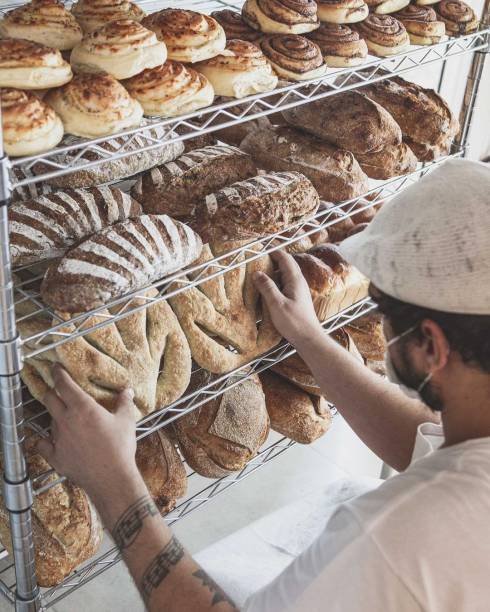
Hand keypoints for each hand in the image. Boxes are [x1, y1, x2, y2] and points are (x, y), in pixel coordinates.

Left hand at [37, 365, 138, 500]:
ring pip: (50, 420)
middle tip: (58, 389)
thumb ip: (124, 403)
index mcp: (83, 408)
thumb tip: (128, 391)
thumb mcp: (127, 421)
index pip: (63, 384)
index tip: (56, 368)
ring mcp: (58, 438)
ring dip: (56, 416)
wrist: (111, 478)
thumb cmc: (120, 447)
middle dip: (52, 391)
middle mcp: (66, 420)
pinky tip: (52, 441)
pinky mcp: (55, 456)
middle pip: (49, 399)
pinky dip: (46, 440)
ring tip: (66, 417)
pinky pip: (44, 444)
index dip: (58, 374)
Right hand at [254, 250, 322, 346]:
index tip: (261, 250)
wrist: (309, 338)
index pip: (285, 258)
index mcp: (295, 280)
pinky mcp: (297, 298)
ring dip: (274, 272)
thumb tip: (257, 273)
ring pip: (286, 275)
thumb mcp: (277, 304)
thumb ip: (267, 287)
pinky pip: (286, 284)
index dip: (273, 252)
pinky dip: (277, 282)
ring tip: (260, 273)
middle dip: (273, 260)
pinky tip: (268, 290)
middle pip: (286, 264)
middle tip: (258, 260)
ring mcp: (299, 290)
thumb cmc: (294, 322)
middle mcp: (299, 282)